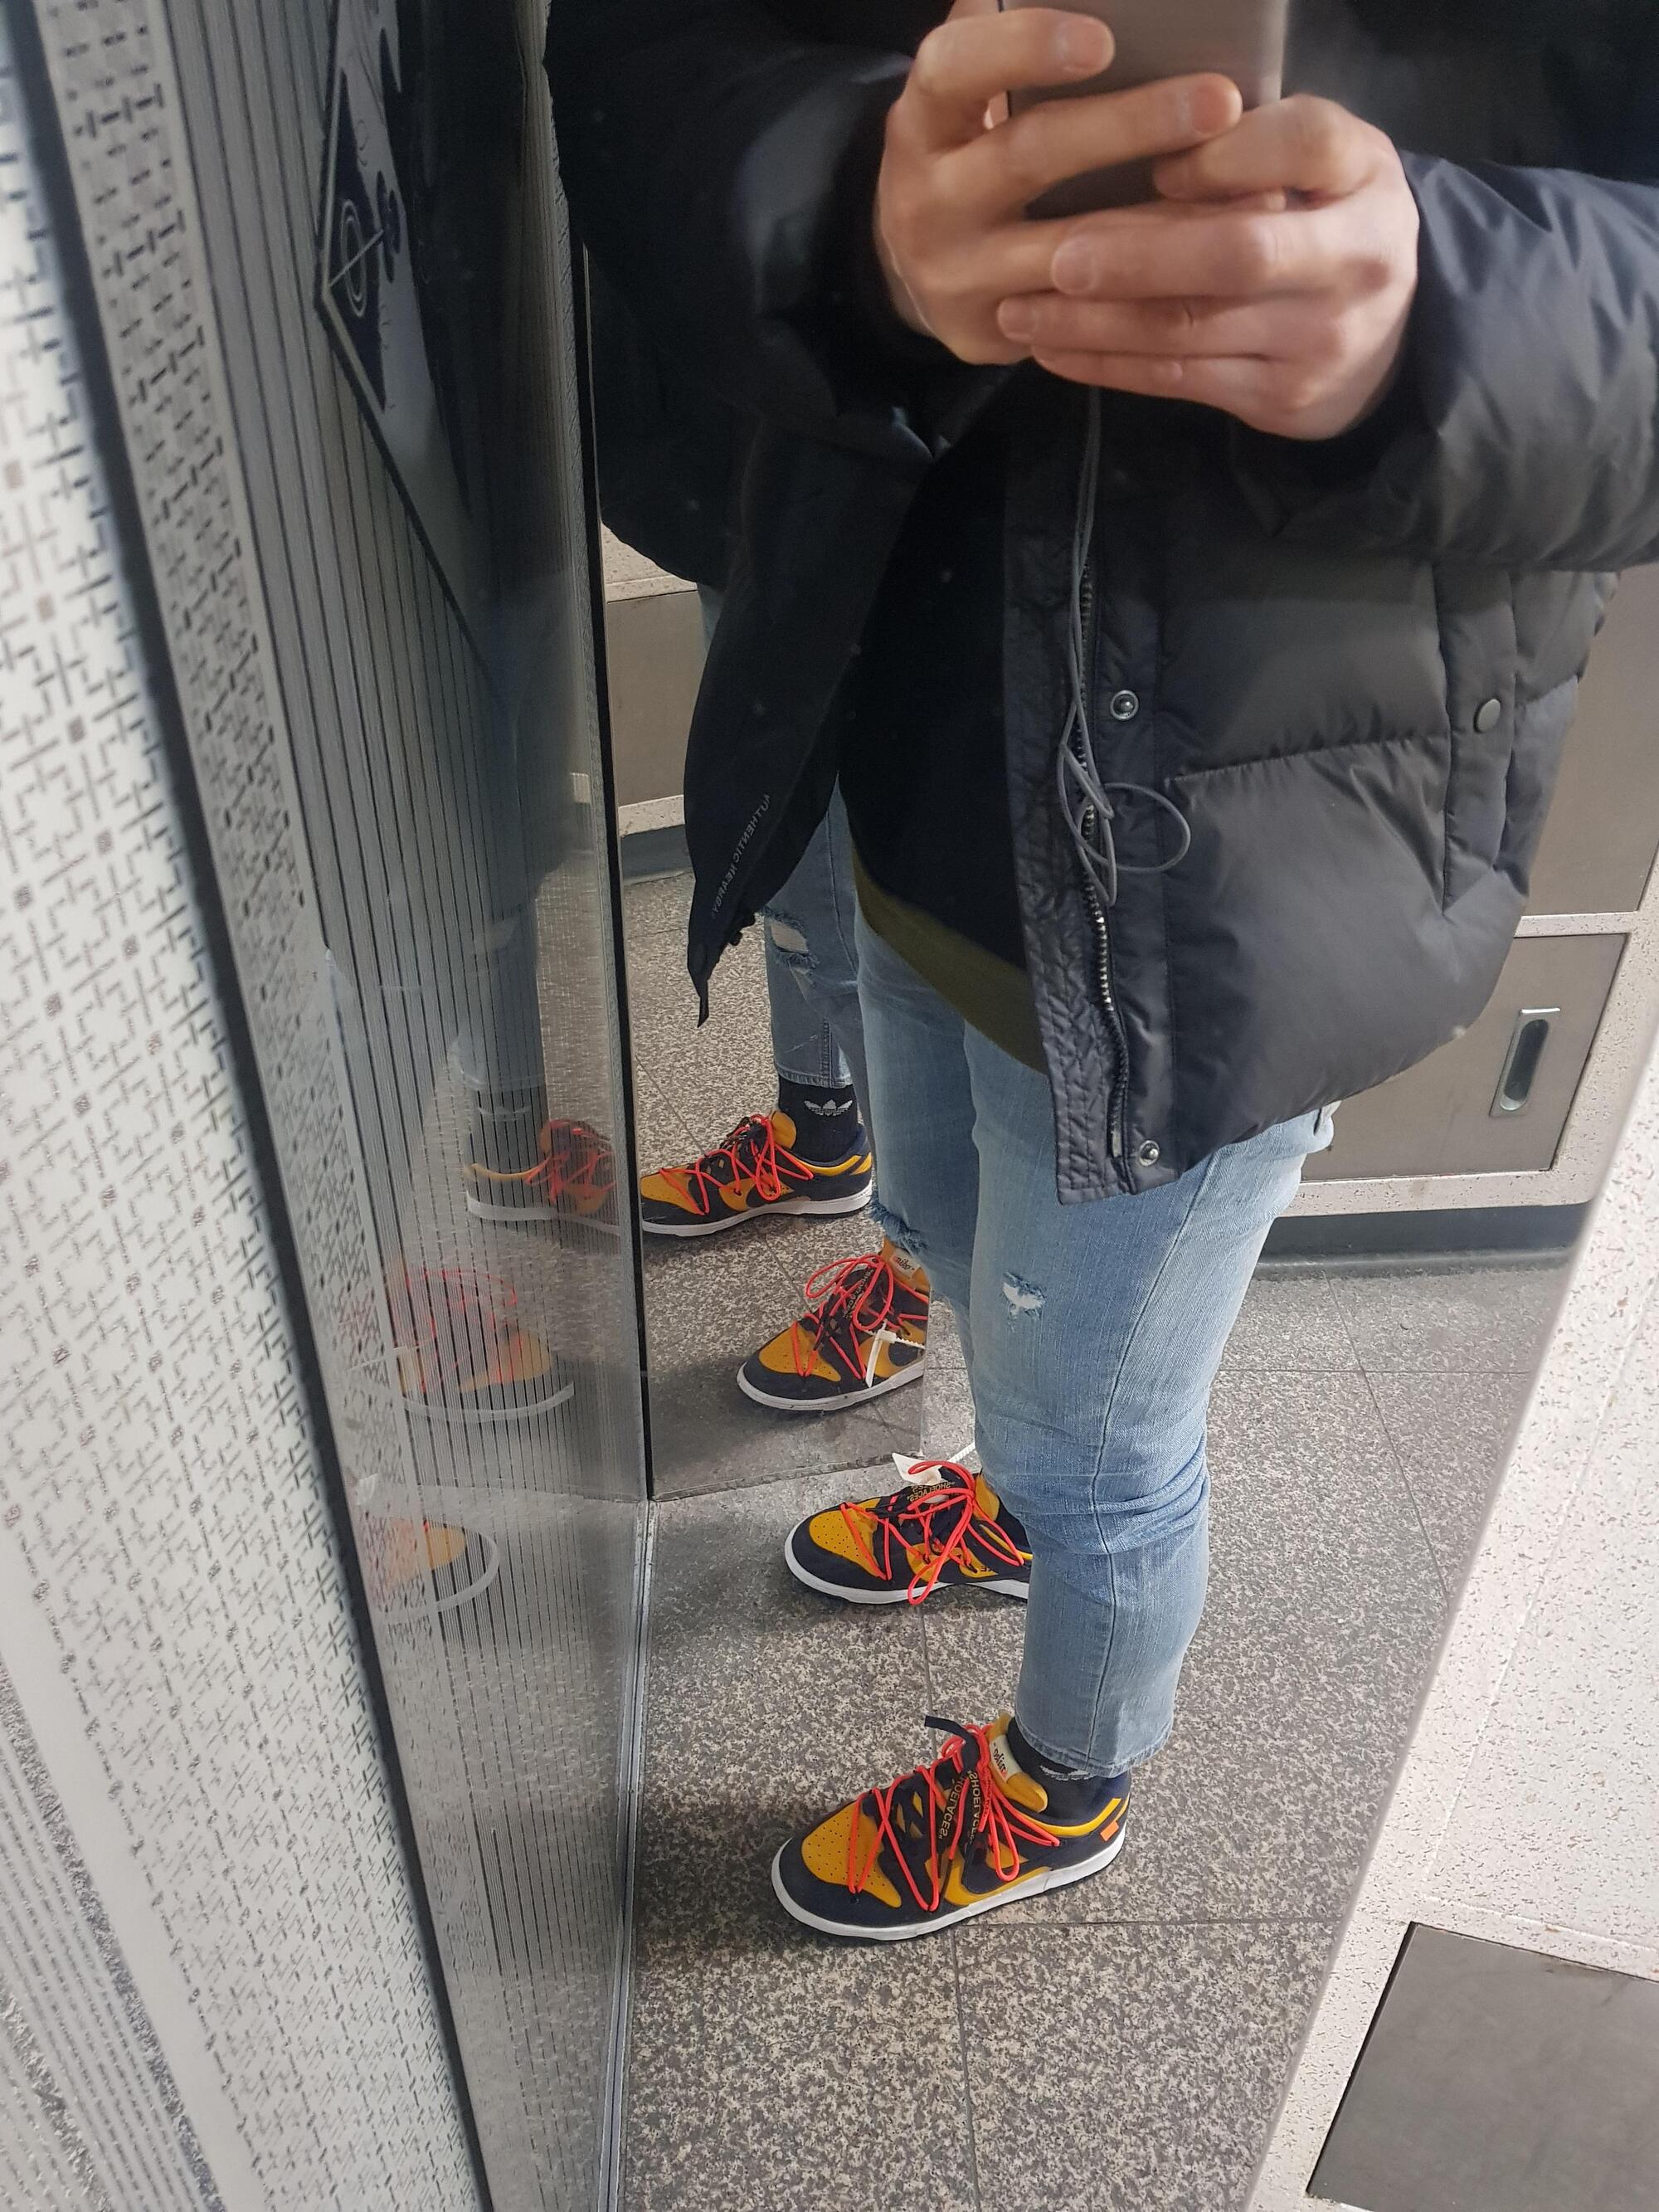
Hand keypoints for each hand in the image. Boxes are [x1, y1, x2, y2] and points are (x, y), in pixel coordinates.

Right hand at [875, 0, 1243, 363]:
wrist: (918, 269)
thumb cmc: (972, 152)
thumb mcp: (970, 94)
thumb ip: (1005, 36)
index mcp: (924, 119)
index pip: (954, 69)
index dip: (1023, 49)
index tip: (1104, 40)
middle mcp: (927, 199)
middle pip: (1030, 154)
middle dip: (1130, 126)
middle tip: (1220, 102)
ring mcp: (955, 275)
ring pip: (1068, 252)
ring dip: (1160, 223)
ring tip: (1245, 194)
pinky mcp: (986, 333)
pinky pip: (1081, 318)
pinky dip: (1151, 293)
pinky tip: (1213, 266)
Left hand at [997, 96, 1420, 439]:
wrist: (1395, 334)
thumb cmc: (1328, 219)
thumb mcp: (1320, 159)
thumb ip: (1256, 143)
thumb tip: (1144, 141)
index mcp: (1363, 174)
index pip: (1304, 144)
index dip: (1225, 155)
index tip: (1158, 164)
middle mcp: (1354, 260)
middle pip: (1237, 254)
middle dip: (1138, 258)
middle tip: (1057, 256)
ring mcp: (1318, 339)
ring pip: (1190, 328)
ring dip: (1094, 321)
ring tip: (1020, 307)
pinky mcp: (1281, 397)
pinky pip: (1177, 379)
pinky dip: (1106, 364)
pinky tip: (1050, 346)